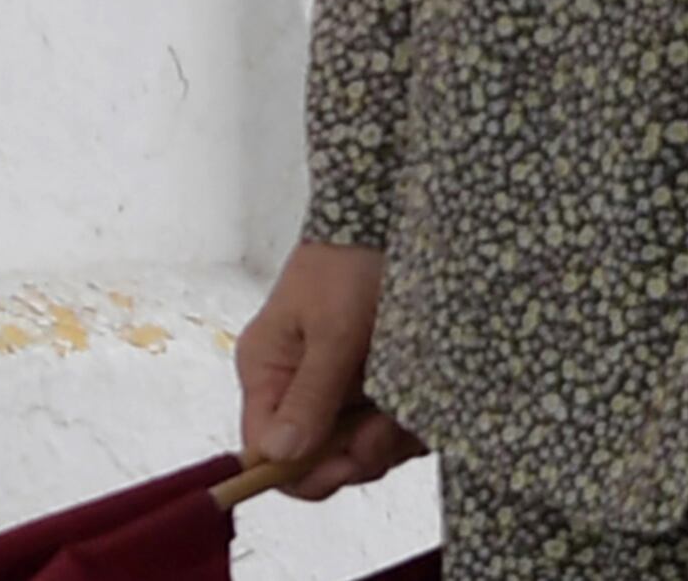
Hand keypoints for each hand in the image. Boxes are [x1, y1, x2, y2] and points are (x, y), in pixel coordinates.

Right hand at [237, 239, 423, 497]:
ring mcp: (338, 389)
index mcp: (269, 374)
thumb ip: (310, 394)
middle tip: (386, 428)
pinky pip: (386, 427)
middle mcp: (297, 389)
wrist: (394, 216)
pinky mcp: (374, 385)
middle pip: (315, 458)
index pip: (265, 450)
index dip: (301, 471)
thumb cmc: (351, 263)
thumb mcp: (333, 329)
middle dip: (355, 453)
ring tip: (405, 410)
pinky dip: (405, 423)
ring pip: (356, 447)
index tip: (345, 462)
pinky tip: (421, 402)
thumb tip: (277, 458)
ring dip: (386, 439)